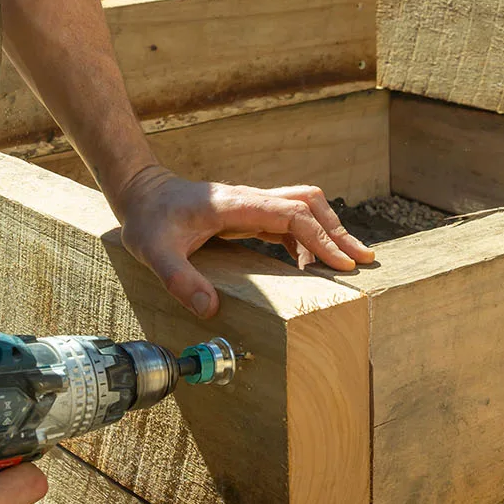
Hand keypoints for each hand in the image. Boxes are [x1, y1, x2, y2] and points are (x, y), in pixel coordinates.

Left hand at [116, 165, 375, 318]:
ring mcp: (251, 206)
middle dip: (338, 232)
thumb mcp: (154, 252)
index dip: (320, 239)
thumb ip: (179, 279)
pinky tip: (312, 265)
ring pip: (303, 209)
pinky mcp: (248, 215)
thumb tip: (210, 310)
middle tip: (363, 262)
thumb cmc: (147, 219)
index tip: (341, 265)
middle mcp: (250, 200)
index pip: (292, 214)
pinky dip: (308, 240)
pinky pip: (288, 222)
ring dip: (327, 233)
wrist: (140, 192)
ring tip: (347, 264)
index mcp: (236, 205)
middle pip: (309, 204)